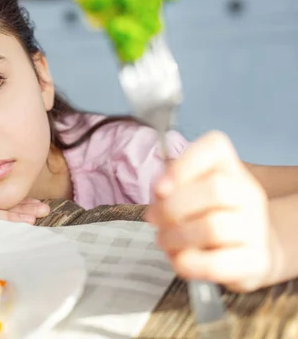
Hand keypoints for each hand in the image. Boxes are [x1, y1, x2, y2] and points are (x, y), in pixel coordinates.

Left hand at [146, 131, 273, 291]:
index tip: (160, 189)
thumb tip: (160, 194)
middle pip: (214, 189)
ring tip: (164, 241)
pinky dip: (189, 262)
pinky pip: (217, 263)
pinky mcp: (256, 261)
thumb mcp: (187, 192)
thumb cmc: (206, 214)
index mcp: (229, 166)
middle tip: (155, 221)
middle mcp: (249, 192)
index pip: (213, 148)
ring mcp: (256, 227)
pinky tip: (180, 260)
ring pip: (213, 227)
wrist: (248, 249)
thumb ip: (171, 187)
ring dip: (176, 237)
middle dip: (172, 208)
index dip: (182, 166)